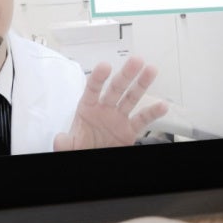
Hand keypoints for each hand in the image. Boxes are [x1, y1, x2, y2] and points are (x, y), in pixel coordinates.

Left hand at [54, 56, 168, 151]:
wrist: (95, 161)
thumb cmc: (81, 148)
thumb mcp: (70, 146)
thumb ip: (65, 143)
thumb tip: (60, 139)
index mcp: (87, 109)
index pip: (93, 89)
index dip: (99, 77)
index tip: (104, 66)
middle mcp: (105, 110)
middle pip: (116, 88)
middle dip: (126, 74)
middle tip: (135, 61)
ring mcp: (118, 119)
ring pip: (132, 98)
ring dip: (142, 84)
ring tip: (151, 70)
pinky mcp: (130, 131)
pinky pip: (143, 120)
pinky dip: (153, 113)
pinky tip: (162, 106)